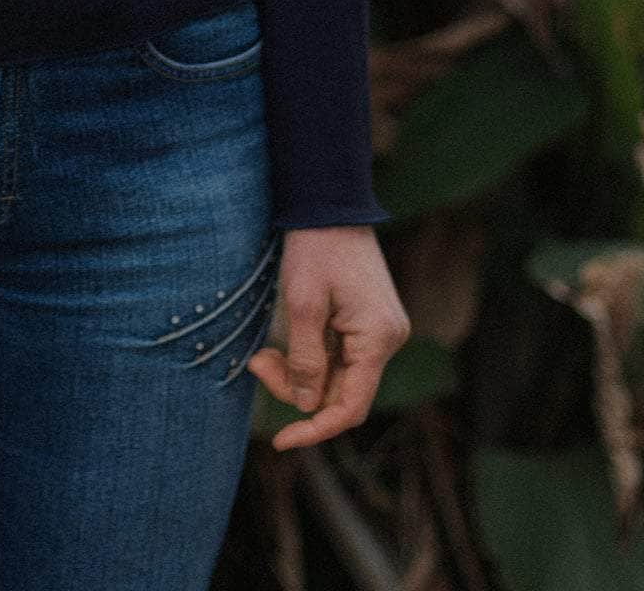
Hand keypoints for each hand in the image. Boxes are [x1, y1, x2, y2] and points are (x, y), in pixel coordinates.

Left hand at [245, 224, 408, 449]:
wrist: (329, 202)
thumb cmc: (316, 247)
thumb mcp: (303, 304)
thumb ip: (305, 361)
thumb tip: (308, 407)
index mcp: (377, 338)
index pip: (350, 406)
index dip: (315, 429)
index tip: (280, 441)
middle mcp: (387, 340)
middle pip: (341, 391)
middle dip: (296, 390)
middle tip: (256, 366)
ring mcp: (379, 331)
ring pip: (337, 375)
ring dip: (299, 373)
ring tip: (262, 355)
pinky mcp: (368, 322)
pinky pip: (339, 356)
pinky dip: (309, 357)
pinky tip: (281, 347)